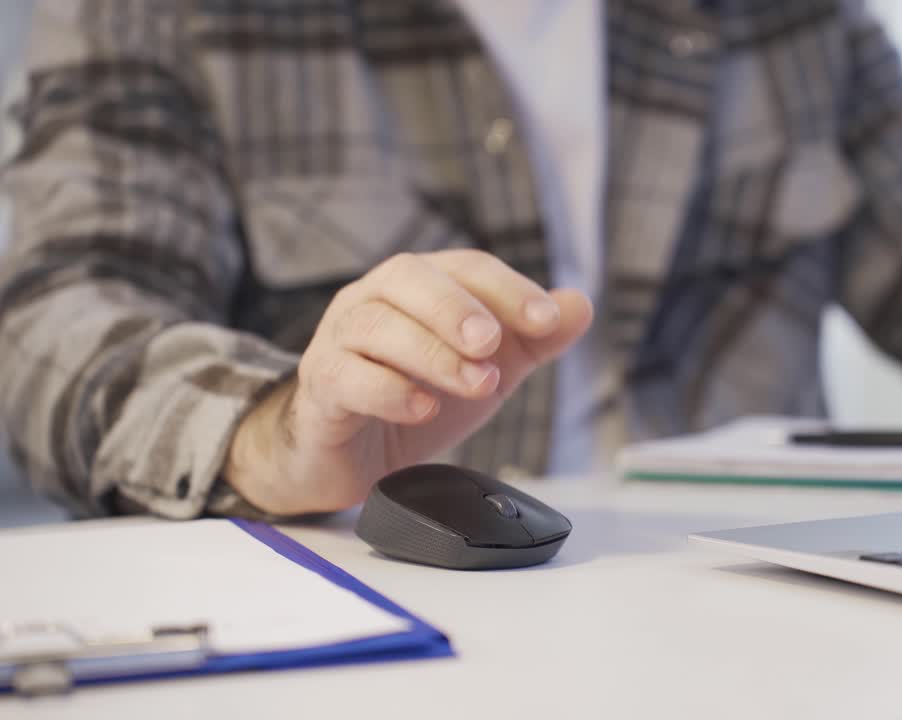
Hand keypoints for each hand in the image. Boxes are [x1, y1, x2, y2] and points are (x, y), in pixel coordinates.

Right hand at [223, 250, 592, 514]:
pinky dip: (390, 391)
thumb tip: (580, 305)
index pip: (466, 267)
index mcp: (419, 286)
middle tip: (493, 343)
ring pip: (377, 326)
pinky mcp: (321, 387)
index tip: (548, 321)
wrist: (348, 454)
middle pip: (409, 278)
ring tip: (476, 382)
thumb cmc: (413, 394)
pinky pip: (347, 377)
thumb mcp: (487, 367)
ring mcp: (339, 340)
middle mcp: (374, 300)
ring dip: (433, 353)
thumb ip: (533, 339)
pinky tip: (425, 409)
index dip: (509, 289)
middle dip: (457, 308)